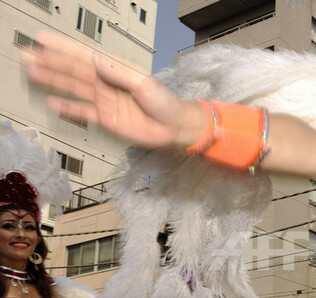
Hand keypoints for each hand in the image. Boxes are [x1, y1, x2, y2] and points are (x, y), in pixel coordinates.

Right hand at [23, 32, 206, 148]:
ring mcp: (105, 100)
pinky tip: (53, 102)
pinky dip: (68, 107)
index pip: (85, 56)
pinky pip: (82, 112)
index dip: (63, 47)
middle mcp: (107, 83)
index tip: (44, 39)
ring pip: (73, 87)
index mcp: (116, 70)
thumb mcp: (145, 84)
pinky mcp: (106, 118)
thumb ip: (121, 73)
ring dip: (54, 79)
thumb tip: (98, 60)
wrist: (175, 128)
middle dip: (51, 61)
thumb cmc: (167, 103)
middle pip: (73, 70)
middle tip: (29, 54)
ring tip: (33, 72)